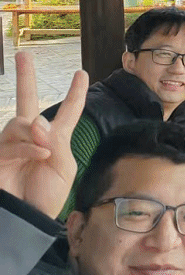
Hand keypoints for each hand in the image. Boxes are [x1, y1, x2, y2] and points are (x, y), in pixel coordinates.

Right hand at [0, 52, 88, 217]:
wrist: (29, 219)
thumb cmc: (48, 196)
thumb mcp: (64, 168)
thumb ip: (57, 142)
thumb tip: (38, 122)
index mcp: (55, 140)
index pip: (67, 112)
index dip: (75, 94)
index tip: (81, 74)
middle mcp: (32, 138)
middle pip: (28, 101)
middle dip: (26, 77)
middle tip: (23, 55)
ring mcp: (13, 146)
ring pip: (20, 123)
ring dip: (35, 132)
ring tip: (45, 148)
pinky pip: (13, 143)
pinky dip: (29, 147)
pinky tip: (40, 154)